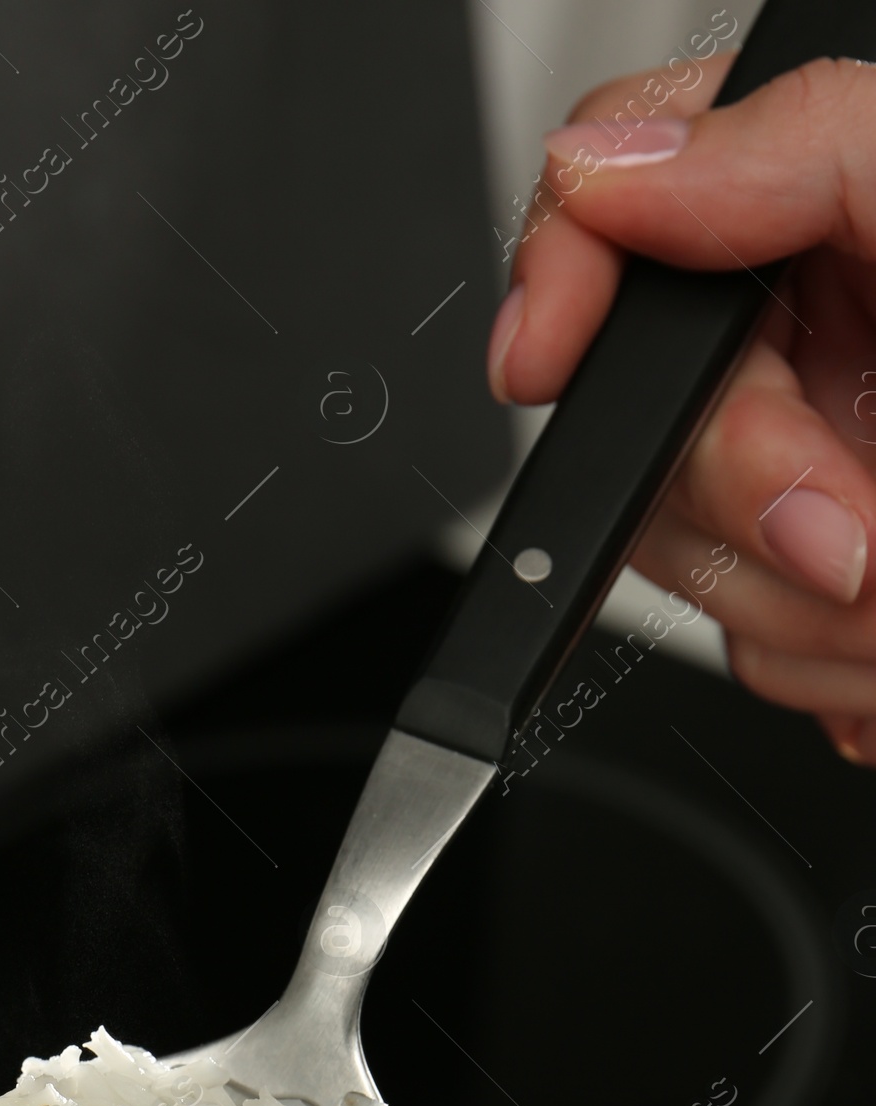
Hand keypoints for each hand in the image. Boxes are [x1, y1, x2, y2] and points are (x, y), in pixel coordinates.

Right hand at [489, 54, 875, 765]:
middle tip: (863, 526)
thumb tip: (614, 168)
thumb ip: (806, 146)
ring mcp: (817, 482)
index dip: (559, 284)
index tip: (540, 358)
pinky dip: (847, 680)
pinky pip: (762, 665)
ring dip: (813, 616)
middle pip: (635, 431)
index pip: (619, 215)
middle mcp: (813, 349)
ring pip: (689, 576)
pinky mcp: (832, 604)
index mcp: (829, 222)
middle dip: (740, 506)